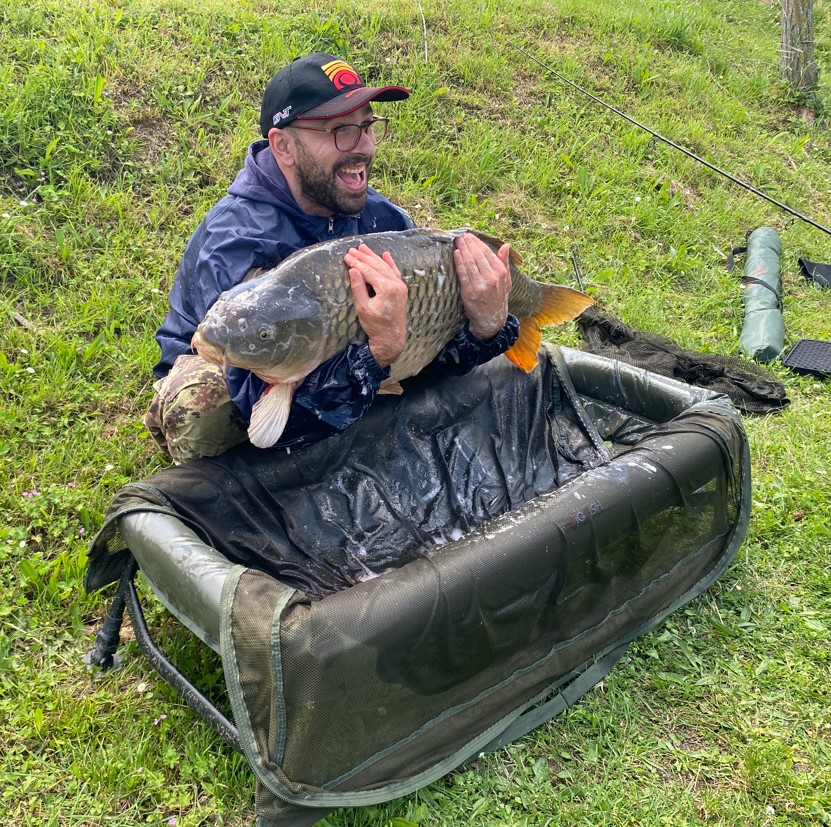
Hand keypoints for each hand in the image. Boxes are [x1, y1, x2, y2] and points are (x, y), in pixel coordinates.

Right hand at [344, 243, 407, 367]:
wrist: (391, 338)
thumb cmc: (376, 325)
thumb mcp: (363, 308)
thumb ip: (358, 288)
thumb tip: (353, 270)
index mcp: (387, 289)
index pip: (369, 271)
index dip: (356, 263)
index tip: (346, 256)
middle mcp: (396, 285)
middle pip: (377, 266)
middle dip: (364, 257)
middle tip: (352, 249)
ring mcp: (400, 286)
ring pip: (386, 267)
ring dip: (374, 257)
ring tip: (364, 248)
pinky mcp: (401, 290)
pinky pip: (395, 272)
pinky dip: (389, 263)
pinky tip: (385, 254)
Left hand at [453, 233, 511, 339]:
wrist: (491, 320)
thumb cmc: (498, 298)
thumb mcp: (506, 281)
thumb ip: (504, 263)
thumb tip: (506, 246)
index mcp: (501, 273)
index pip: (488, 253)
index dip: (478, 243)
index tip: (471, 236)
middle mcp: (492, 278)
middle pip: (477, 256)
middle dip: (468, 244)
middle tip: (461, 236)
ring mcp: (480, 286)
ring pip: (470, 263)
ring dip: (462, 250)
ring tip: (457, 242)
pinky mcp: (469, 292)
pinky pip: (463, 274)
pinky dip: (459, 263)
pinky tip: (456, 254)